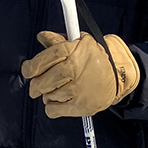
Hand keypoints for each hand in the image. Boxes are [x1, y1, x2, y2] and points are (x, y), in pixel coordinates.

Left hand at [22, 31, 139, 117]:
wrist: (120, 74)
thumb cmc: (97, 59)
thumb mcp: (80, 43)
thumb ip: (58, 40)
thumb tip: (42, 37)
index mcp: (73, 51)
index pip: (44, 60)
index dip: (31, 67)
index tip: (28, 70)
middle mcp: (74, 69)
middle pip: (42, 81)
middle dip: (36, 85)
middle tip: (37, 85)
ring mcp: (78, 89)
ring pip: (47, 96)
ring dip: (47, 95)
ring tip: (55, 90)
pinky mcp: (81, 106)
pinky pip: (54, 110)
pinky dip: (52, 107)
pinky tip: (59, 101)